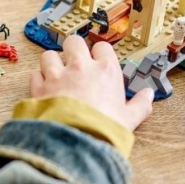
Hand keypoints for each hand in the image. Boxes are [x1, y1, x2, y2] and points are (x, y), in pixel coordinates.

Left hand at [29, 35, 152, 131]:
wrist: (75, 141)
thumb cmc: (104, 129)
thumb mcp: (130, 120)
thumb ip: (140, 104)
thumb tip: (149, 95)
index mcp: (105, 71)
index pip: (102, 47)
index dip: (100, 54)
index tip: (99, 63)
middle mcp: (80, 67)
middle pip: (73, 42)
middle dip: (73, 49)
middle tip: (75, 63)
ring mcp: (58, 75)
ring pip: (50, 54)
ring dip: (52, 62)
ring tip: (57, 74)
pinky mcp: (39, 87)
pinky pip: (35, 74)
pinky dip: (39, 80)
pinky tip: (44, 89)